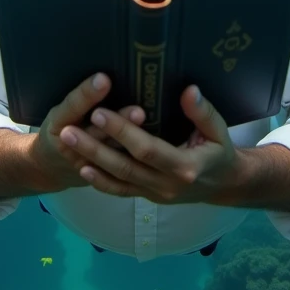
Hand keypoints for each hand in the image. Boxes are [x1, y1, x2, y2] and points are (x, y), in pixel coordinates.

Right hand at [30, 73, 144, 190]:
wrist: (50, 168)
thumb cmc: (60, 130)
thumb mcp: (61, 112)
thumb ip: (81, 99)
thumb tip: (108, 75)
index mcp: (58, 123)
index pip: (73, 107)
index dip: (88, 94)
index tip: (104, 79)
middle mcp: (70, 145)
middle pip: (96, 134)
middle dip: (118, 123)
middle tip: (138, 111)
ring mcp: (85, 164)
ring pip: (110, 155)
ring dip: (129, 141)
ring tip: (146, 125)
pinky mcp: (99, 177)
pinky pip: (118, 173)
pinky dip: (134, 161)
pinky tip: (153, 150)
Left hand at [57, 85, 240, 204]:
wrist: (223, 186)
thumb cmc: (219, 152)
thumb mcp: (218, 131)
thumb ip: (203, 112)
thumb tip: (189, 90)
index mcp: (185, 167)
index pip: (147, 149)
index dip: (122, 132)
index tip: (99, 112)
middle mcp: (167, 185)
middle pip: (125, 167)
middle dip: (95, 147)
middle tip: (69, 130)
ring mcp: (155, 195)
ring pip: (118, 181)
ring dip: (90, 162)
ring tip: (66, 145)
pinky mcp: (147, 198)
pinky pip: (120, 192)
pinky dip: (100, 182)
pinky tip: (82, 168)